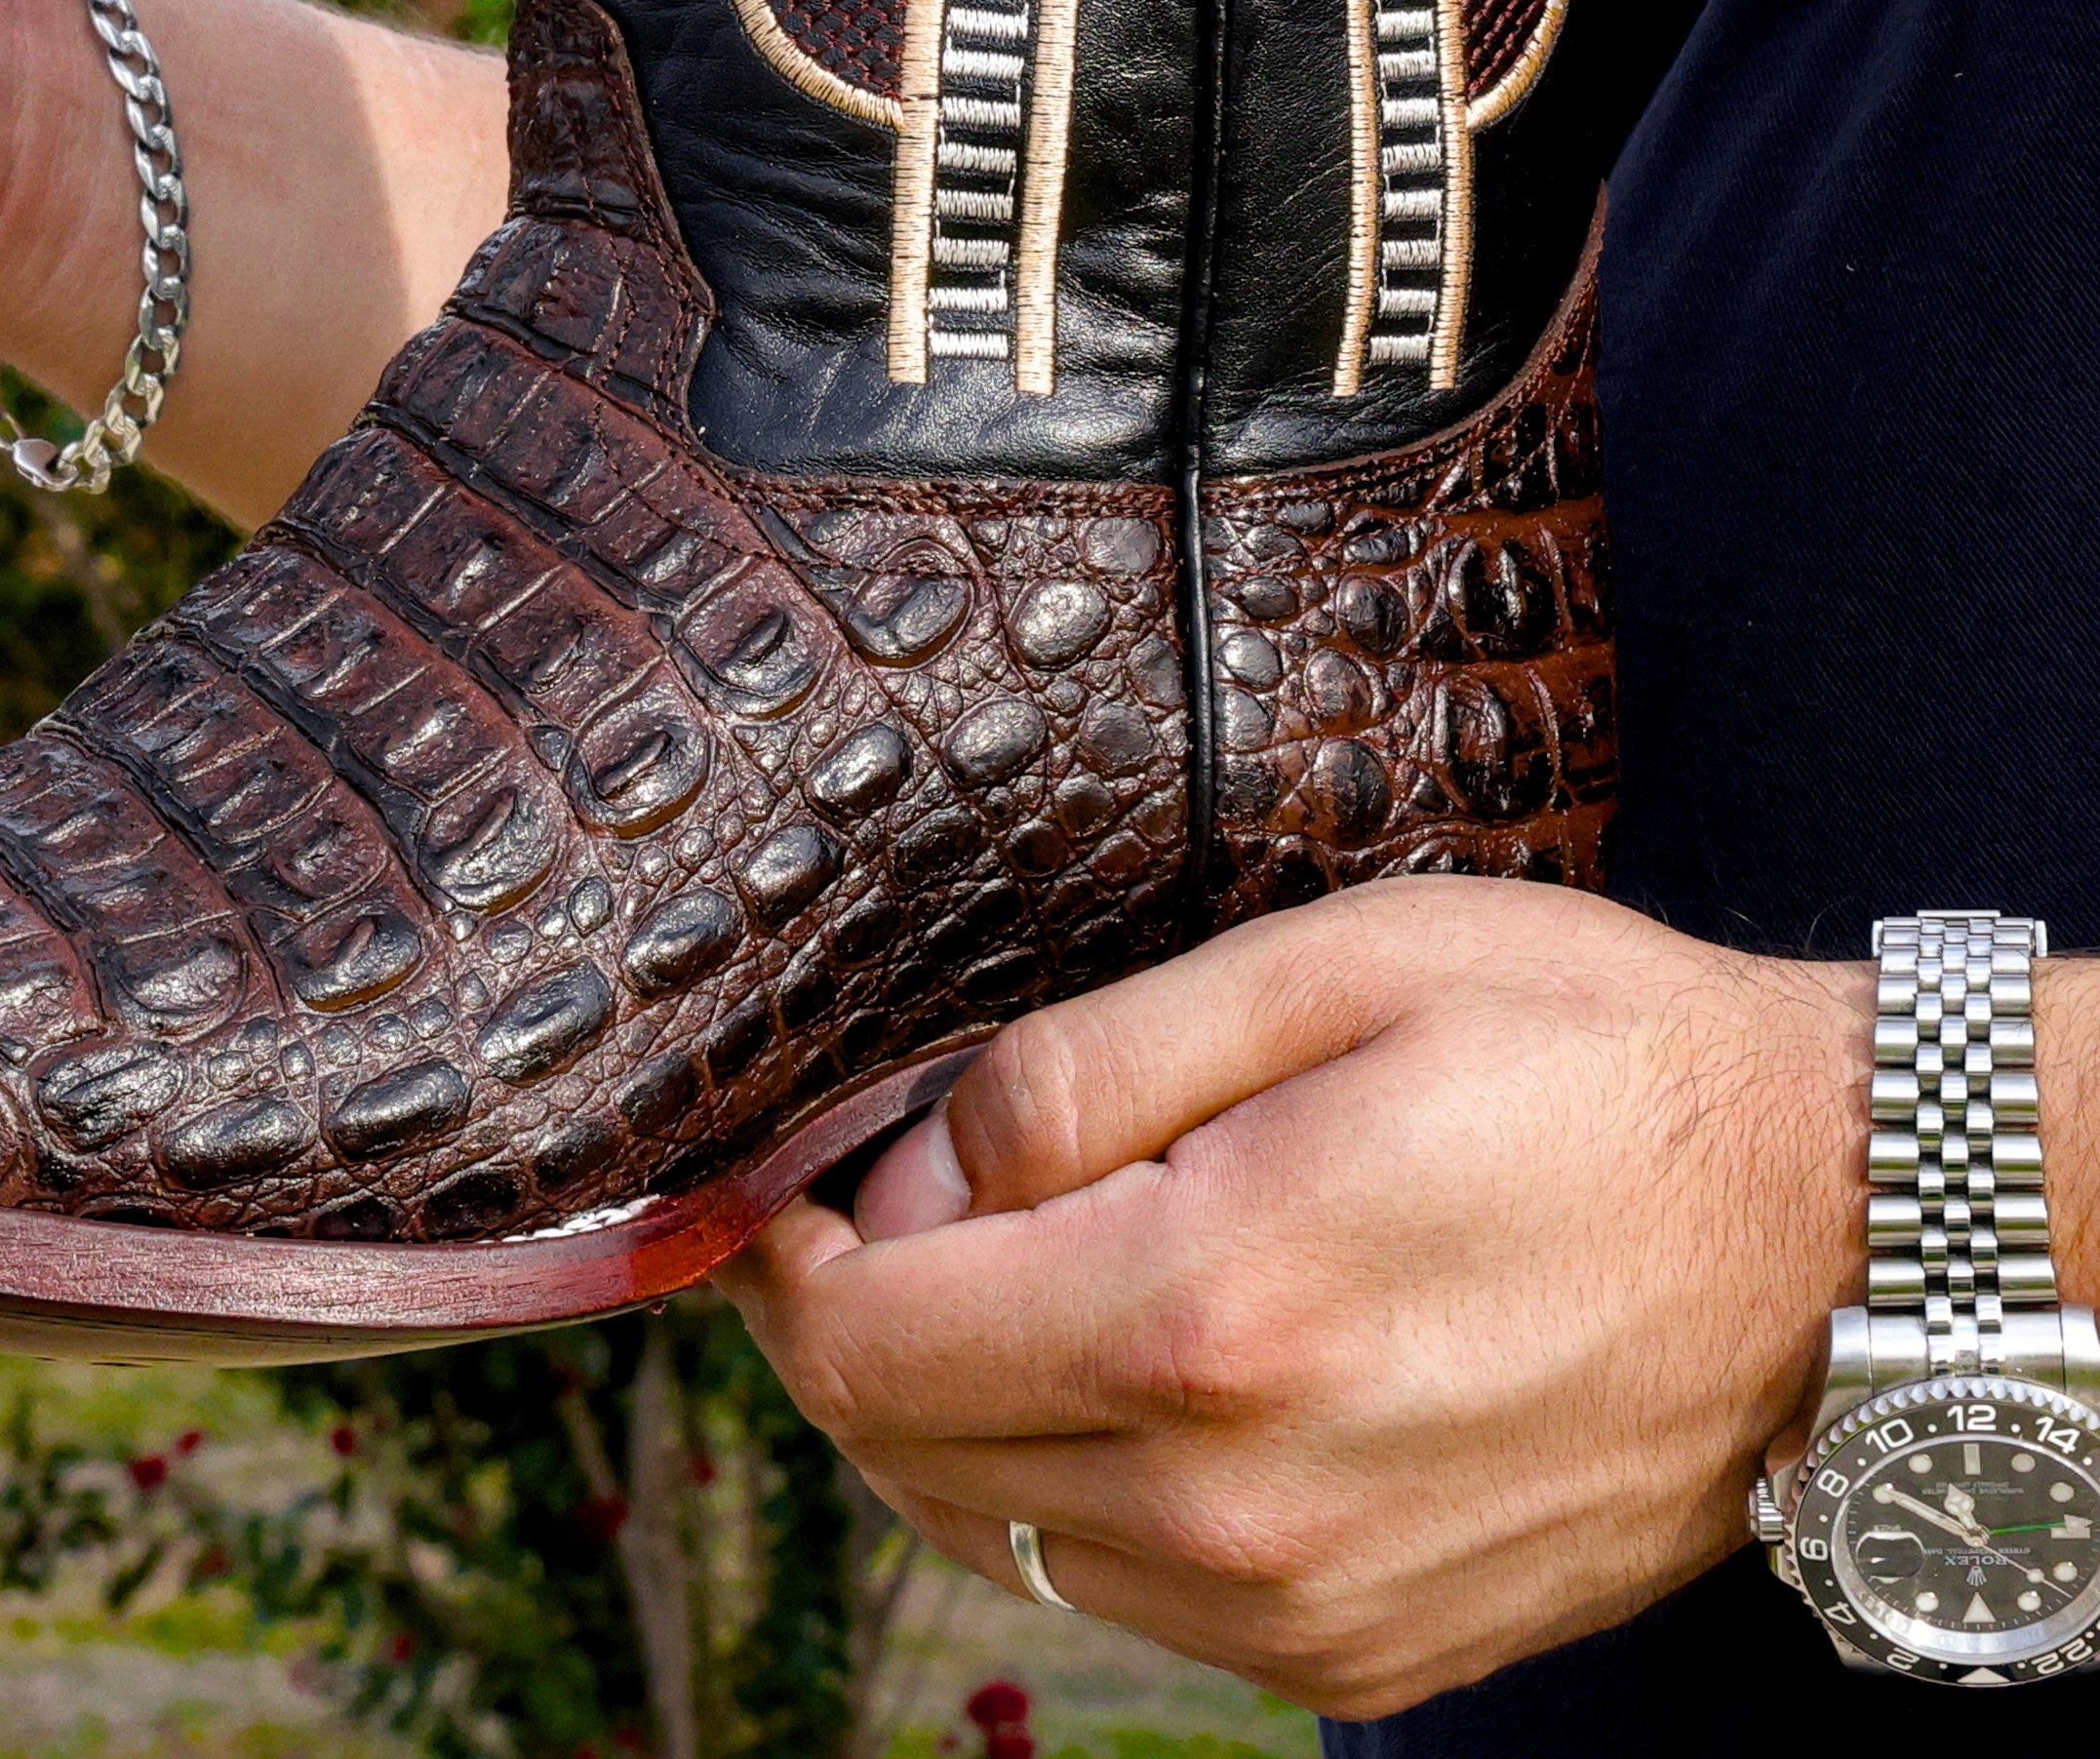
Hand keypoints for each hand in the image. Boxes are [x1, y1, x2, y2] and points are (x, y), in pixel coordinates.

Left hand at [718, 877, 1869, 1719]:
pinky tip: (1154, 1367)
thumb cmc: (1581, 1062)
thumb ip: (1070, 1072)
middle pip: (905, 1456)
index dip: (795, 1260)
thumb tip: (919, 1170)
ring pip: (1000, 1540)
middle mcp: (1240, 1509)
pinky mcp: (1370, 1659)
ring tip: (1042, 1268)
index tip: (808, 1187)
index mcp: (1205, 1317)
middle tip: (920, 1203)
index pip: (864, 1348)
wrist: (1832, 1236)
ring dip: (967, 1413)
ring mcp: (1309, 1614)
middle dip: (867, 1324)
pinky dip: (1082, 1491)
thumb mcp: (1312, 968)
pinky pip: (1128, 1601)